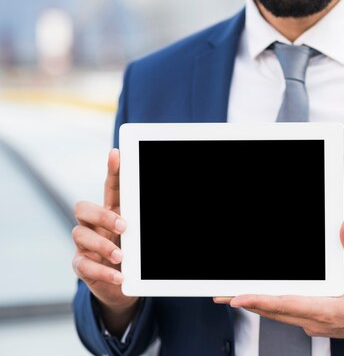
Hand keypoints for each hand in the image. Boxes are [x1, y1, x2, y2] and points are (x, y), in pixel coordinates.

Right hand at [72, 148, 138, 334]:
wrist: (124, 284)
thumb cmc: (135, 253)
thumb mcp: (143, 236)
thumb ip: (149, 222)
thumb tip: (169, 208)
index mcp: (112, 212)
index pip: (110, 188)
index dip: (113, 171)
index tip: (117, 154)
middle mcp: (94, 225)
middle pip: (82, 208)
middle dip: (102, 215)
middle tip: (125, 227)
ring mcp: (85, 244)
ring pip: (79, 234)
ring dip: (103, 245)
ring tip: (122, 256)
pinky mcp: (81, 265)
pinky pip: (84, 265)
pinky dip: (103, 272)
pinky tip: (119, 277)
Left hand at [214, 218, 343, 347]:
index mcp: (328, 309)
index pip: (287, 304)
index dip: (260, 301)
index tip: (238, 297)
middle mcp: (316, 321)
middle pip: (274, 312)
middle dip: (247, 301)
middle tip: (221, 292)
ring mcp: (313, 326)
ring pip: (277, 316)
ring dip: (256, 304)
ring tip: (233, 293)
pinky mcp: (312, 325)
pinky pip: (285, 316)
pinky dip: (271, 306)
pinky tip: (262, 297)